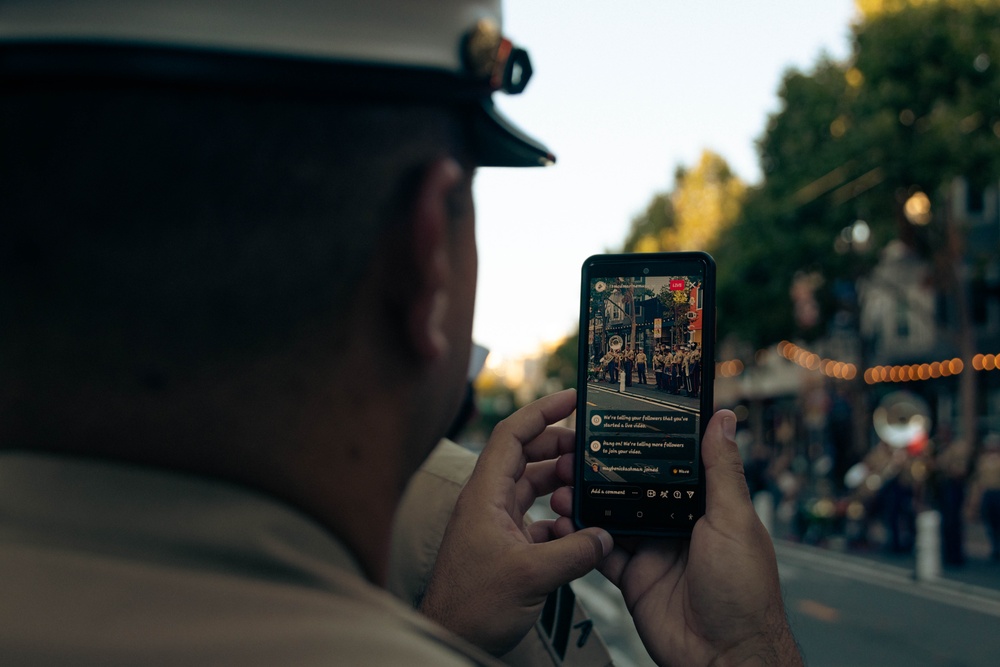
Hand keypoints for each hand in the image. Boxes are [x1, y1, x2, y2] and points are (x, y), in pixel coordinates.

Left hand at [419, 389, 612, 655]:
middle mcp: (488, 501)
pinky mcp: (506, 545)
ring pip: (532, 486)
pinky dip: (559, 517)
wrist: (451, 637)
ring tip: (588, 486)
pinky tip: (578, 530)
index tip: (572, 399)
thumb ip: (574, 551)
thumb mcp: (530, 575)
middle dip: (559, 446)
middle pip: (525, 455)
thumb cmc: (472, 606)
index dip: (541, 411)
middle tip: (591, 448)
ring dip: (560, 483)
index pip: (511, 434)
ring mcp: (496, 523)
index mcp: (485, 494)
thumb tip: (605, 534)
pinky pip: (536, 518)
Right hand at [551, 410, 801, 666]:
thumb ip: (721, 470)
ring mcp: (654, 551)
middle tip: (578, 453)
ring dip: (589, 501)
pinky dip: (583, 538)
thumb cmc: (744, 593)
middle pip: (636, 489)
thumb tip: (725, 420)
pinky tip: (565, 522)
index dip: (648, 444)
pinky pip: (602, 552)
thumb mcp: (733, 521)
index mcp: (707, 507)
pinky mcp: (634, 578)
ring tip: (563, 484)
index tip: (623, 422)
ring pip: (614, 517)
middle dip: (608, 473)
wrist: (723, 657)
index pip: (674, 465)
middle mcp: (679, 526)